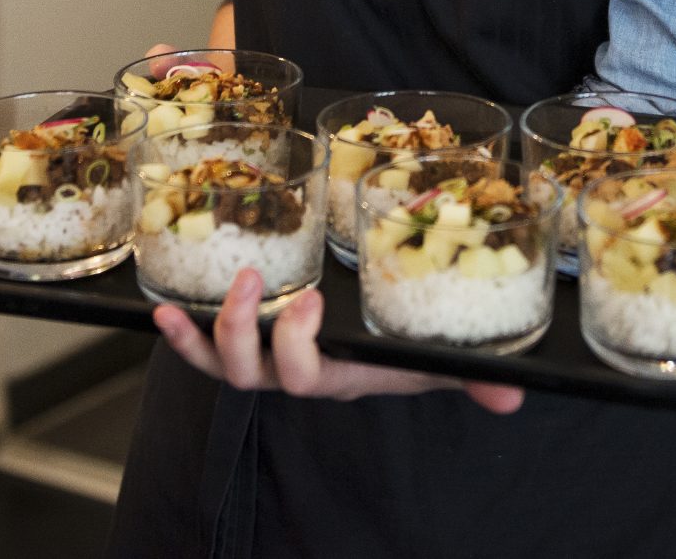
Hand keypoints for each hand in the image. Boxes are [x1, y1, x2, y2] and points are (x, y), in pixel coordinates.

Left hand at [152, 268, 523, 412]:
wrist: (376, 357)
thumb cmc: (402, 354)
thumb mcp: (437, 362)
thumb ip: (470, 375)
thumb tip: (515, 396)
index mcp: (336, 374)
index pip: (304, 377)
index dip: (296, 347)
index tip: (309, 303)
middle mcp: (294, 372)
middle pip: (251, 374)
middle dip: (243, 331)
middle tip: (254, 282)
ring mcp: (266, 359)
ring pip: (224, 365)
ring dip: (211, 328)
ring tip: (223, 280)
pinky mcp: (246, 340)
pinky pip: (201, 351)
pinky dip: (179, 336)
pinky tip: (161, 308)